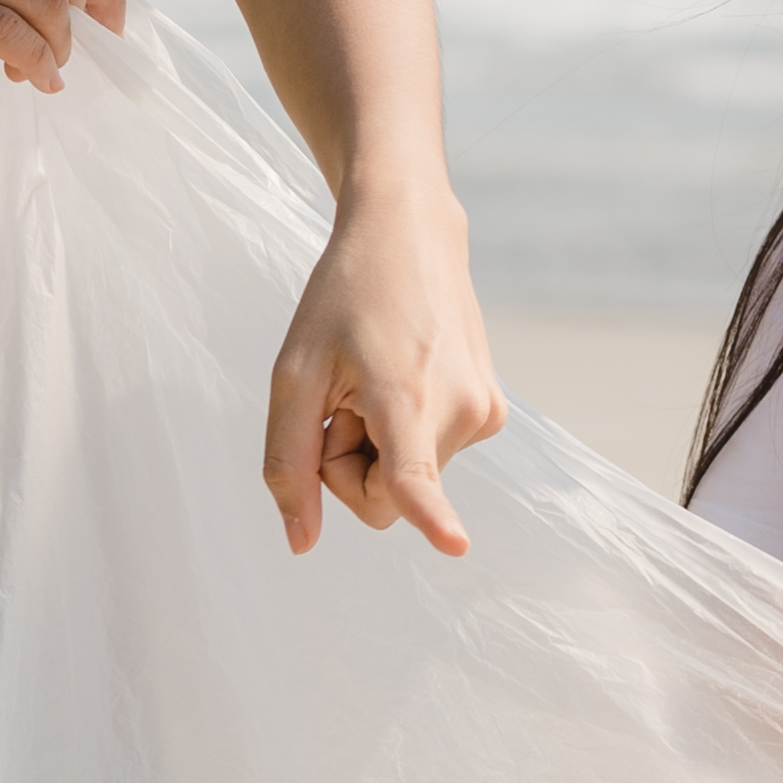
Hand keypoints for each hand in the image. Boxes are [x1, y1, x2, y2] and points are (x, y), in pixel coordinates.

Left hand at [262, 189, 503, 559]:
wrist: (410, 235)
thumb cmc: (343, 299)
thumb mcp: (294, 376)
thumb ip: (288, 463)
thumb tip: (302, 543)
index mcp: (404, 395)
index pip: (415, 473)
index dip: (432, 516)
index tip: (458, 547)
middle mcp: (461, 409)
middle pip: (384, 498)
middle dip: (351, 464)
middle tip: (343, 398)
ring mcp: (485, 412)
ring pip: (409, 478)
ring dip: (377, 442)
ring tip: (374, 377)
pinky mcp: (493, 411)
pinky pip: (433, 456)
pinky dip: (406, 431)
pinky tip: (402, 376)